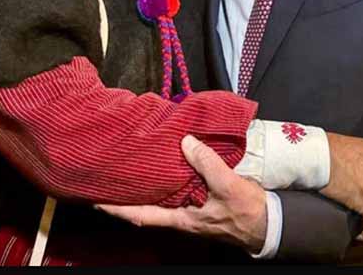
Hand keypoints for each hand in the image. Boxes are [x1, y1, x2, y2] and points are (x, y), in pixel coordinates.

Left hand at [96, 134, 267, 251]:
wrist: (266, 222)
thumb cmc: (244, 211)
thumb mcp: (226, 185)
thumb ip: (206, 163)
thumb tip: (185, 141)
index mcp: (180, 218)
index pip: (140, 215)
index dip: (117, 208)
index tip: (95, 198)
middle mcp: (179, 214)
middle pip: (145, 204)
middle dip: (127, 192)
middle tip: (109, 173)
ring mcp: (189, 207)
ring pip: (160, 194)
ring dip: (146, 180)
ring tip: (131, 162)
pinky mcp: (199, 198)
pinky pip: (176, 185)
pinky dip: (167, 173)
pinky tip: (165, 159)